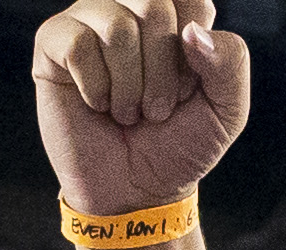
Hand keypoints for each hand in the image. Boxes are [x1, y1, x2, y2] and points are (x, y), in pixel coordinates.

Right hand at [32, 0, 252, 218]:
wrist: (135, 194)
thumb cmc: (178, 147)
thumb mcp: (227, 110)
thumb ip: (232, 61)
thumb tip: (192, 32)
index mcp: (173, 13)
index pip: (192, 1)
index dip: (196, 54)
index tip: (186, 90)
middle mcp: (129, 6)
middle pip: (153, 6)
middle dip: (161, 72)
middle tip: (154, 108)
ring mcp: (88, 20)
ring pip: (116, 26)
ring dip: (129, 86)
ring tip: (127, 112)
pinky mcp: (52, 44)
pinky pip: (77, 45)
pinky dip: (95, 88)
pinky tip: (97, 104)